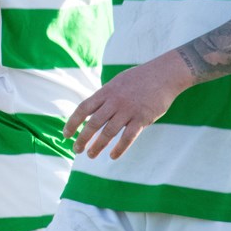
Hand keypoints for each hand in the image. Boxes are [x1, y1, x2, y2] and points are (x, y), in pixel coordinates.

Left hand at [66, 51, 189, 159]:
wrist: (164, 74)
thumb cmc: (139, 79)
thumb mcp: (117, 82)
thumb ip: (105, 96)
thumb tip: (92, 110)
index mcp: (106, 92)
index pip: (83, 109)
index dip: (73, 122)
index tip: (66, 134)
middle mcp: (114, 101)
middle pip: (93, 123)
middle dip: (82, 139)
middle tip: (76, 150)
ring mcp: (128, 110)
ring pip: (109, 132)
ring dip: (98, 146)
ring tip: (91, 155)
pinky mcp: (142, 118)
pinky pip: (128, 137)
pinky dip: (119, 148)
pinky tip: (112, 156)